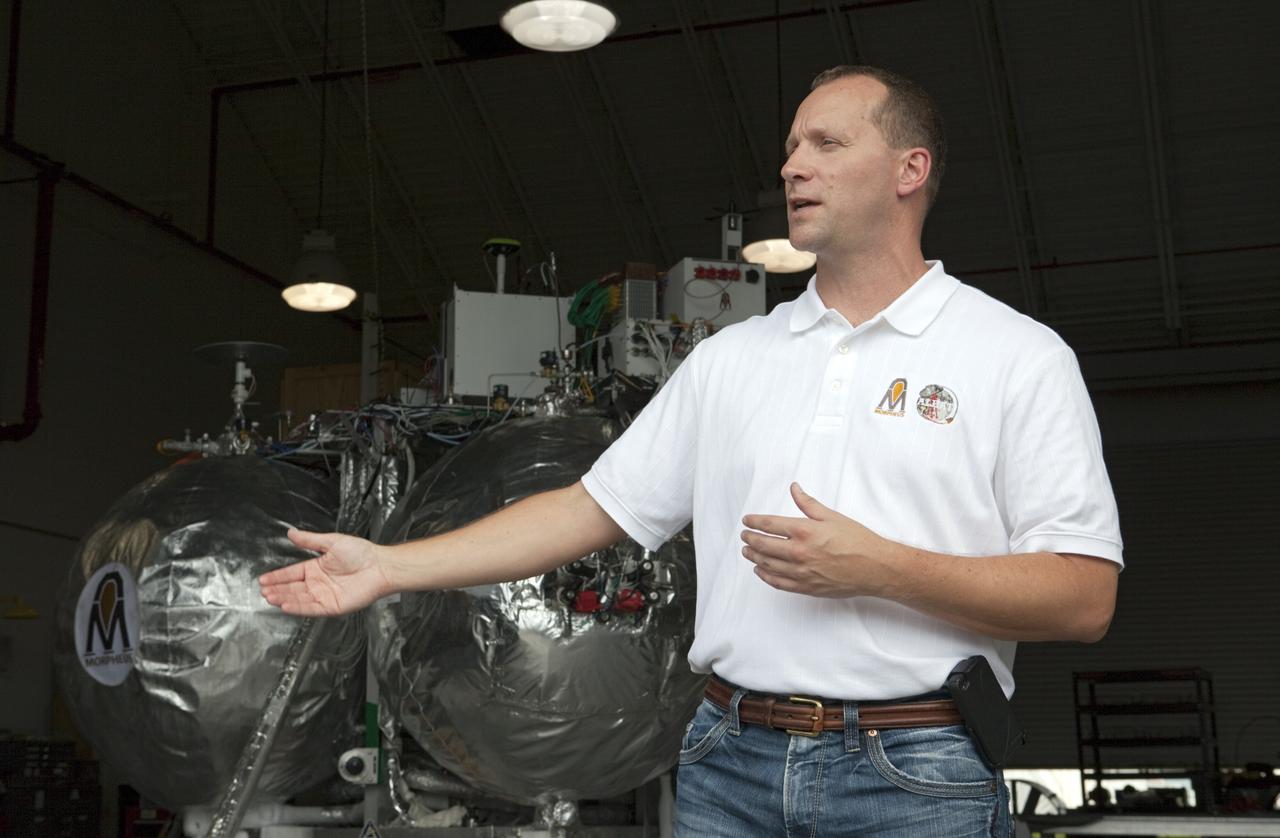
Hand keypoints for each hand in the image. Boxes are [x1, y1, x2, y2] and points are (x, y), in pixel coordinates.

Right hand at [258, 528, 393, 615]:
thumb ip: (309, 540)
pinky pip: (311, 608)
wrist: (379, 566)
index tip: (262, 579)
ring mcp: (324, 596)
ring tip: (270, 597)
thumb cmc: (361, 553)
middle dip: (277, 589)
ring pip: (299, 599)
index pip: (291, 573)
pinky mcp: (332, 606)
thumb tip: (291, 533)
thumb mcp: (331, 542)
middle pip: (292, 588)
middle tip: (263, 591)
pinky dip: (298, 607)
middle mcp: (318, 583)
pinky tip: (286, 605)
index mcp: (316, 568)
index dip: (277, 577)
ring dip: (284, 598)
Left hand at [740, 483, 899, 597]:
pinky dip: (766, 576)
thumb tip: (794, 488)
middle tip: (744, 536)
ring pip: (768, 564)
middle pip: (764, 545)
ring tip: (747, 552)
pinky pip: (778, 582)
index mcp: (804, 531)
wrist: (875, 567)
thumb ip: (808, 503)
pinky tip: (760, 570)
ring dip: (754, 557)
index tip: (747, 520)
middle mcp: (799, 552)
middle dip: (750, 539)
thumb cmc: (857, 540)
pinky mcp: (806, 587)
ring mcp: (801, 571)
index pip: (769, 524)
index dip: (754, 522)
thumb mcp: (832, 516)